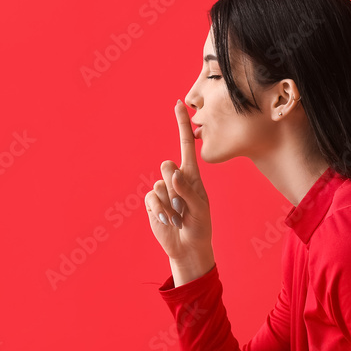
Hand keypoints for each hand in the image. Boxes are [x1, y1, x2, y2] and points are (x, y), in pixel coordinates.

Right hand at [145, 100, 212, 264]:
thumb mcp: (200, 209)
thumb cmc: (199, 226)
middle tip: (183, 205)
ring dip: (170, 204)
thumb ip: (188, 191)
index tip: (179, 104)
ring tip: (179, 216)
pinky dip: (160, 211)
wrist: (187, 246)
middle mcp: (175, 178)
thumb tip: (173, 173)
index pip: (186, 144)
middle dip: (173, 185)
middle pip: (166, 165)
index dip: (182, 124)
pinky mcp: (151, 202)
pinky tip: (168, 220)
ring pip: (158, 185)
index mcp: (191, 175)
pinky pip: (151, 198)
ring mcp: (162, 190)